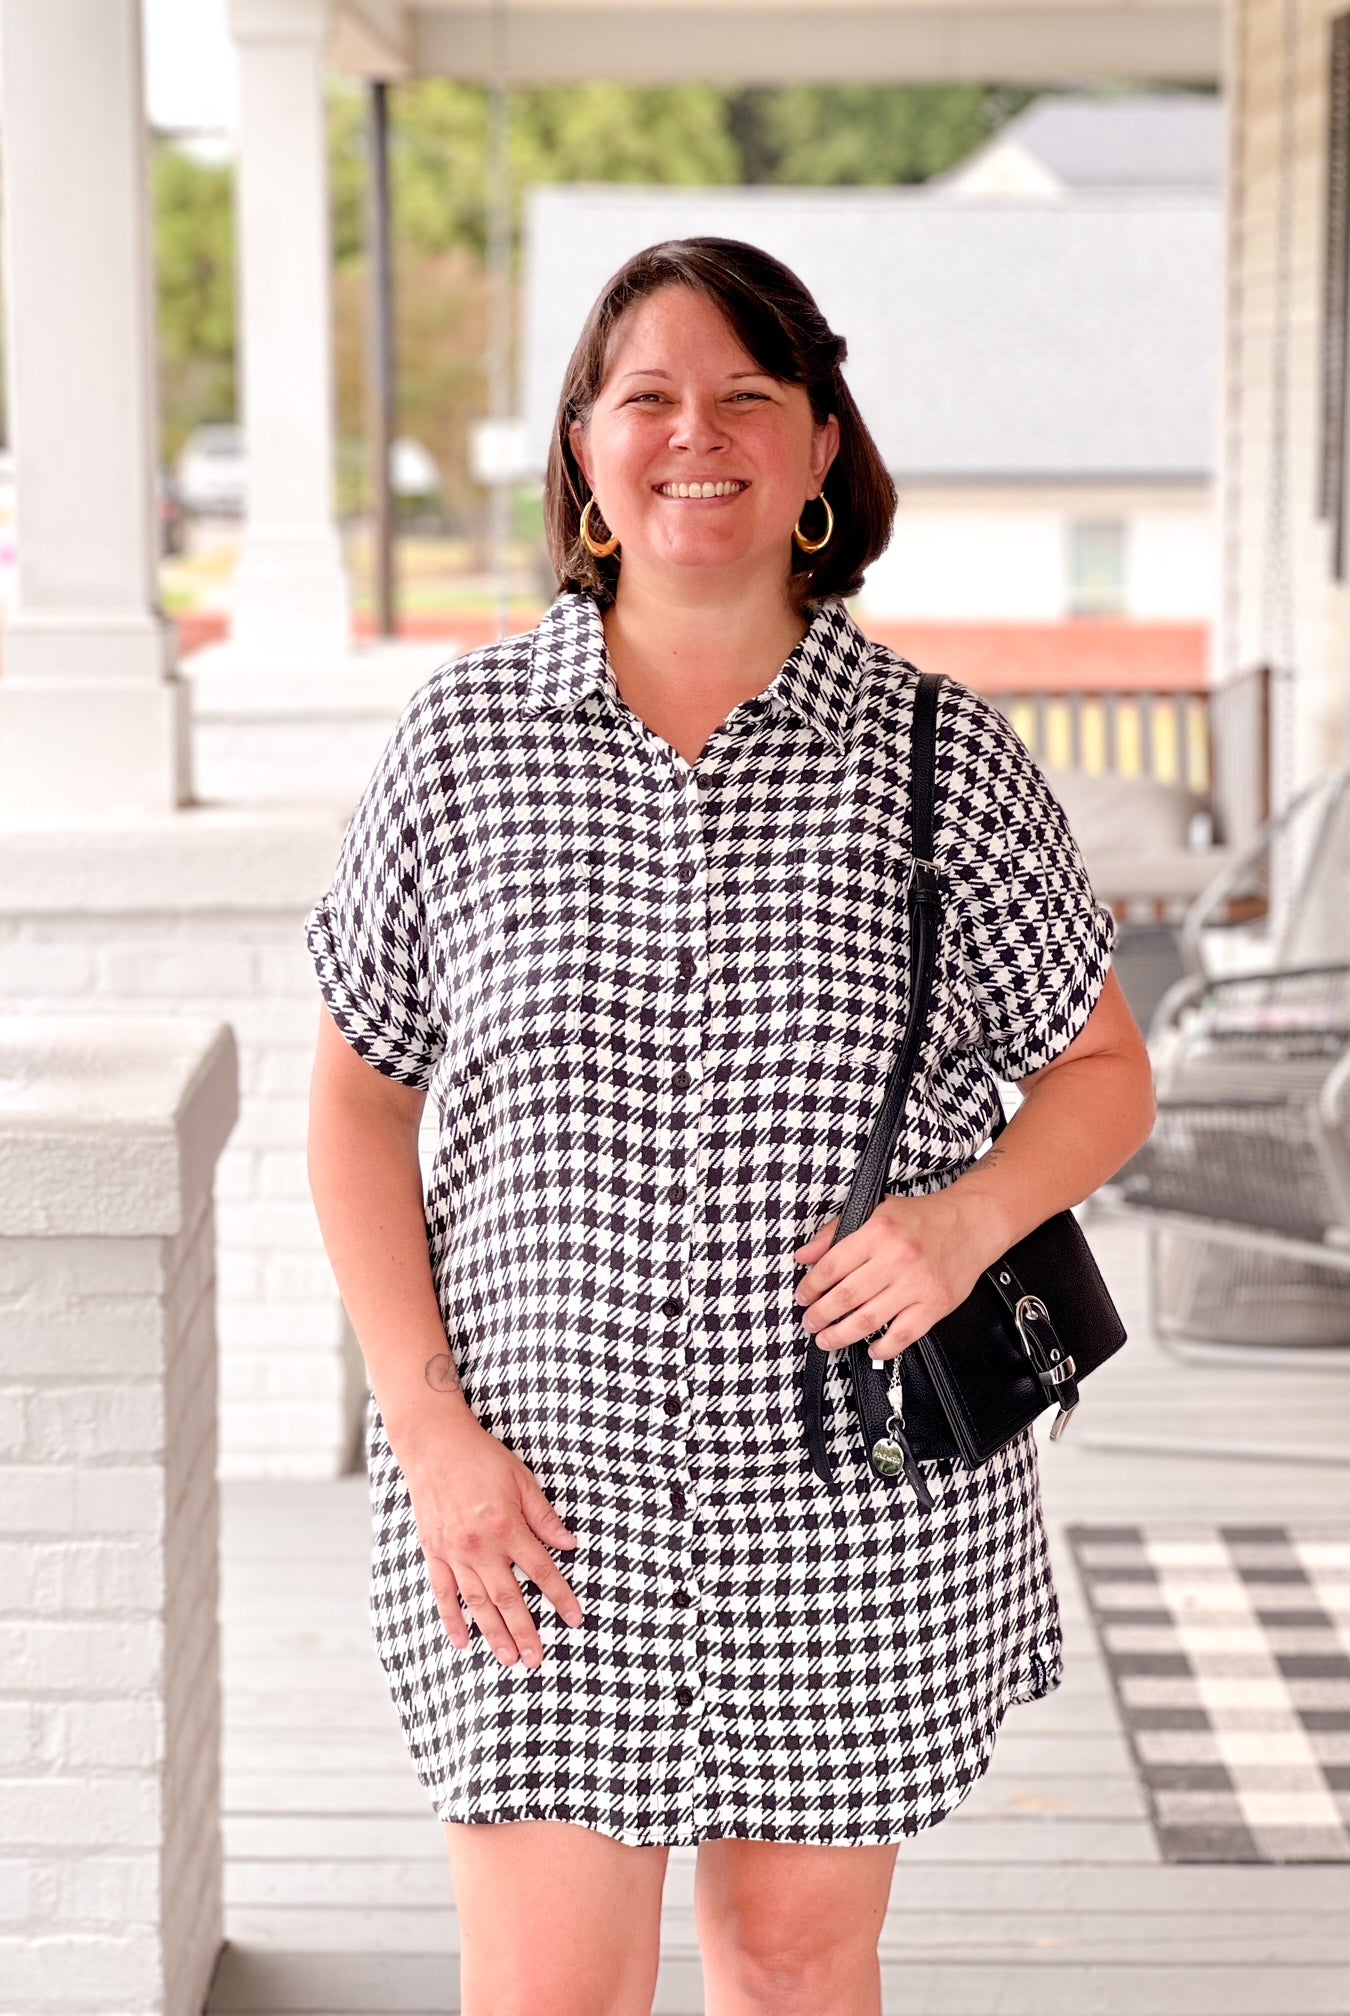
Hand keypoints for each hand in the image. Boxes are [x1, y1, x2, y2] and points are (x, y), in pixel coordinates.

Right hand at [397, 1413, 584, 1668]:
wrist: (434, 1444)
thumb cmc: (482, 1459)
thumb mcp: (522, 1480)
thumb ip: (544, 1518)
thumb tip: (569, 1545)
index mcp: (506, 1526)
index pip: (541, 1570)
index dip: (560, 1597)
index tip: (575, 1619)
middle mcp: (480, 1546)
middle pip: (508, 1597)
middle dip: (526, 1631)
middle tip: (538, 1660)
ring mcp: (454, 1552)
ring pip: (477, 1603)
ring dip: (494, 1633)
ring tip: (509, 1659)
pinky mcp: (433, 1552)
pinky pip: (443, 1593)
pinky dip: (452, 1619)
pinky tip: (463, 1641)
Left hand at [793, 1188, 995, 1361]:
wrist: (971, 1223)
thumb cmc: (921, 1218)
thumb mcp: (875, 1211)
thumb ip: (835, 1233)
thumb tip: (804, 1257)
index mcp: (877, 1232)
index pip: (831, 1266)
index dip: (811, 1287)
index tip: (803, 1297)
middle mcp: (896, 1258)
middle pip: (846, 1296)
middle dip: (820, 1315)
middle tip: (810, 1323)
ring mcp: (917, 1284)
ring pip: (868, 1319)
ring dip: (841, 1335)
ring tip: (827, 1339)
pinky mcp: (935, 1304)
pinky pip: (903, 1335)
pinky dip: (883, 1348)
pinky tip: (871, 1349)